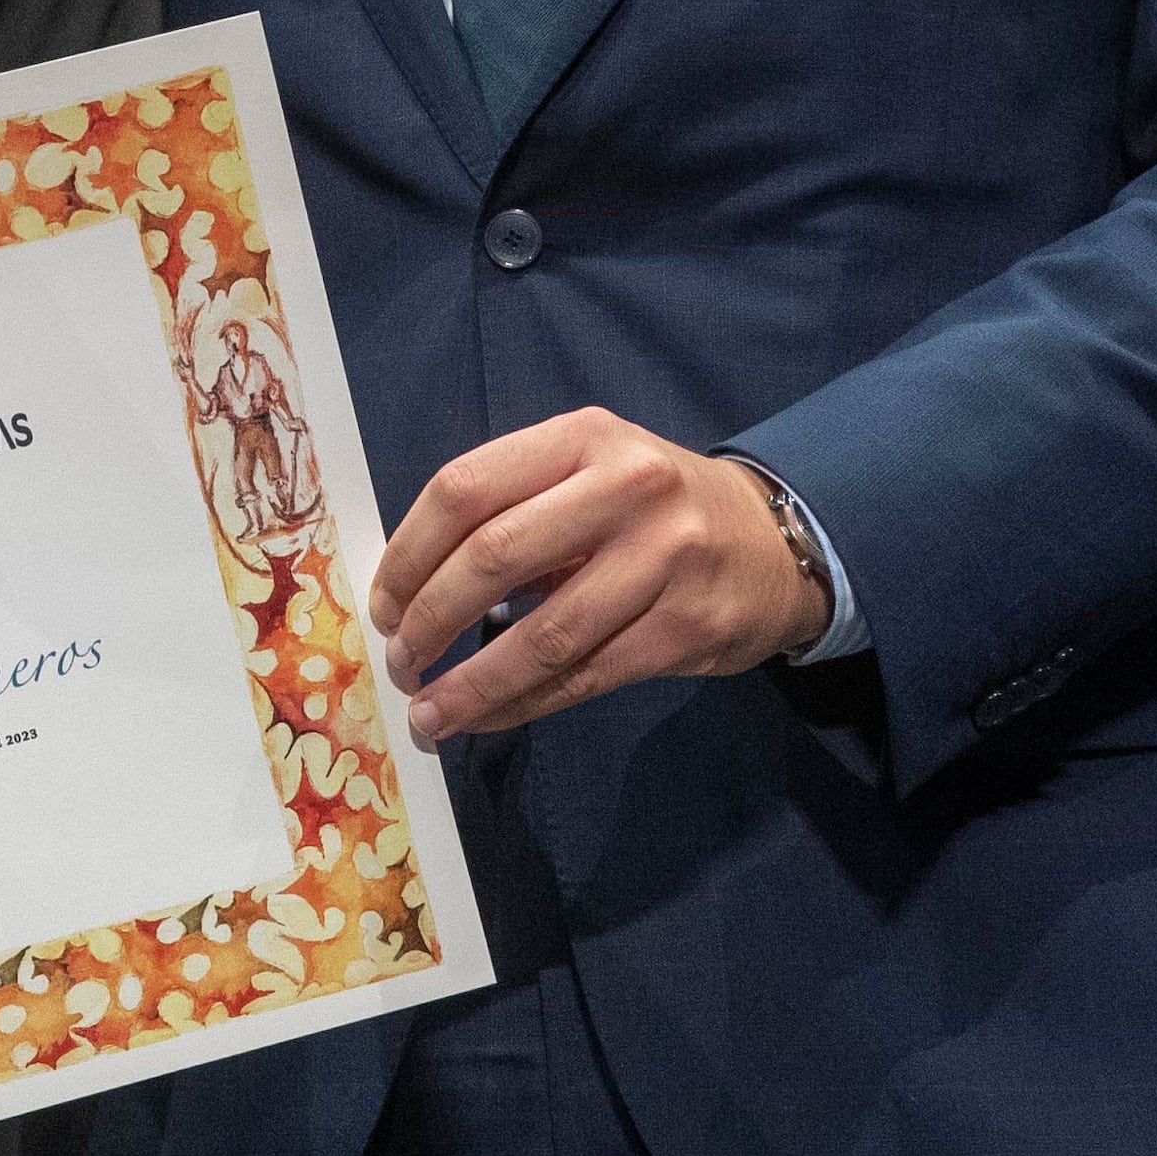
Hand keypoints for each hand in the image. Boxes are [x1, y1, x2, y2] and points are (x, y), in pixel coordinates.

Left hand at [366, 412, 824, 744]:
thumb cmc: (652, 509)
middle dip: (429, 620)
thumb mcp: (589, 471)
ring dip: (471, 684)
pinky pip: (585, 676)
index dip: (408, 553)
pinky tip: (488, 718)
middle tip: (399, 662)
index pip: (465, 487)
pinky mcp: (687, 627)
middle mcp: (626, 487)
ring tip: (428, 714)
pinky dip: (524, 704)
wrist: (774, 541)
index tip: (383, 604)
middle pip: (493, 556)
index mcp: (583, 438)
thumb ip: (514, 507)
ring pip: (542, 634)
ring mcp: (664, 558)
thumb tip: (413, 586)